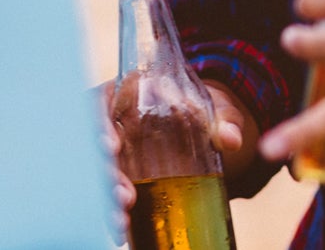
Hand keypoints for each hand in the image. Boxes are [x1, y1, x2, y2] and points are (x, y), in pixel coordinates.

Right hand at [96, 75, 250, 233]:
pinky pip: (105, 195)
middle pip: (92, 145)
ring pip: (95, 174)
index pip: (100, 101)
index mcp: (129, 93)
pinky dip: (110, 213)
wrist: (204, 131)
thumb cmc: (203, 110)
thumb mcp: (216, 107)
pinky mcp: (118, 179)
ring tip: (123, 218)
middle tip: (124, 194)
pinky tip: (122, 231)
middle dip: (104, 172)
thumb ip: (225, 119)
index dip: (99, 123)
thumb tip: (232, 138)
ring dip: (105, 197)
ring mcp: (113, 154)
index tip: (112, 146)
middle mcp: (113, 124)